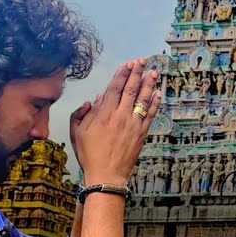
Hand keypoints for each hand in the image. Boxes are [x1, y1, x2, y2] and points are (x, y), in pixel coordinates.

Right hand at [70, 58, 160, 184]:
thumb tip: (94, 99)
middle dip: (136, 73)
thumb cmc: (89, 155)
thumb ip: (82, 114)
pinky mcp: (141, 133)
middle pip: (130, 90)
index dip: (121, 74)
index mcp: (103, 115)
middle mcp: (120, 117)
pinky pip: (150, 115)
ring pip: (142, 100)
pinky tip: (158, 93)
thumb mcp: (77, 133)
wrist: (106, 175)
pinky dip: (155, 103)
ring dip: (148, 84)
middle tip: (141, 61)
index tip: (127, 64)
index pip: (114, 89)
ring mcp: (133, 124)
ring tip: (153, 72)